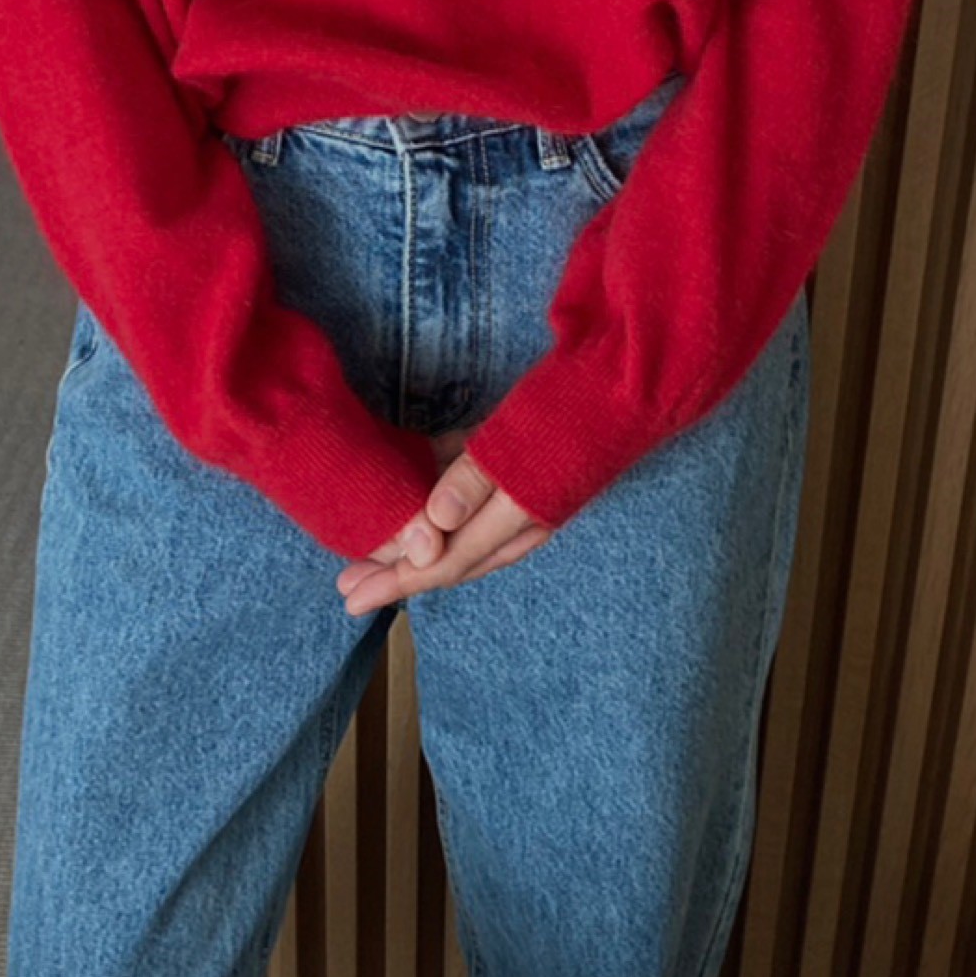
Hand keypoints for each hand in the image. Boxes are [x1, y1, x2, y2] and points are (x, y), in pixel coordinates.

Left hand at [336, 426, 553, 614]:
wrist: (627, 380)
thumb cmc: (571, 414)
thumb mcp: (516, 448)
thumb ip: (472, 484)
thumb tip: (431, 528)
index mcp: (515, 522)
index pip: (445, 564)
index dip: (396, 582)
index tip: (352, 597)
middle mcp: (517, 521)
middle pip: (448, 558)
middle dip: (397, 572)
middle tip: (348, 585)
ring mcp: (521, 496)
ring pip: (457, 531)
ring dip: (412, 540)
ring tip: (369, 548)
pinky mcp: (520, 467)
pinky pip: (468, 494)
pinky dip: (437, 497)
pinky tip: (408, 489)